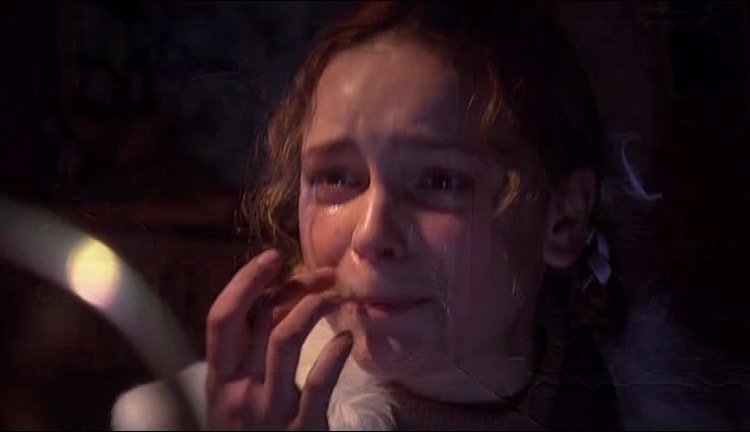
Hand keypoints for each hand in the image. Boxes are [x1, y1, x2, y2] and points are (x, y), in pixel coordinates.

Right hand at [206, 249, 351, 429]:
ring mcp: (269, 411)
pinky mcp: (302, 429)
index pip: (221, 318)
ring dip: (314, 309)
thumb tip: (273, 299)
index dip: (244, 282)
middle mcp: (237, 391)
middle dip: (291, 287)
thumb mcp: (237, 393)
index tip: (272, 257)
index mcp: (218, 378)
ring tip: (338, 297)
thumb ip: (248, 352)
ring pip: (285, 341)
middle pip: (259, 322)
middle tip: (323, 274)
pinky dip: (334, 355)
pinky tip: (347, 340)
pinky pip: (317, 384)